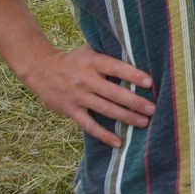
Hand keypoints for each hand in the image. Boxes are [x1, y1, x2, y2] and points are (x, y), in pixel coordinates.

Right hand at [21, 44, 154, 147]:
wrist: (41, 70)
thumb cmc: (74, 60)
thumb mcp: (90, 51)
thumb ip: (109, 54)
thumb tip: (137, 53)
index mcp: (93, 62)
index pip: (117, 68)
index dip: (133, 75)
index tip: (150, 83)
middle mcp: (86, 79)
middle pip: (114, 92)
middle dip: (135, 102)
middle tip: (153, 109)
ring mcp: (78, 96)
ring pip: (106, 109)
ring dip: (126, 117)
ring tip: (144, 122)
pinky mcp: (71, 110)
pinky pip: (89, 125)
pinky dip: (104, 135)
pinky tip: (118, 142)